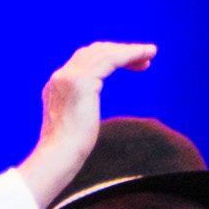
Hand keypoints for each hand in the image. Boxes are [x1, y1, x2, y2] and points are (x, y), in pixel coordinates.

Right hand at [18, 40, 155, 208]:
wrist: (58, 157)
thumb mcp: (74, 123)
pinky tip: (145, 55)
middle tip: (144, 57)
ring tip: (151, 53)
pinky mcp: (82, 81)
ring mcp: (70, 77)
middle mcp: (61, 76)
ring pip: (104, 53)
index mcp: (57, 86)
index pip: (84, 61)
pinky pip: (111, 59)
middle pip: (94, 51)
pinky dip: (130, 54)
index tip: (131, 64)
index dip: (109, 57)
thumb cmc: (68, 151)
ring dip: (130, 50)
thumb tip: (85, 112)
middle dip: (120, 51)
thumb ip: (78, 109)